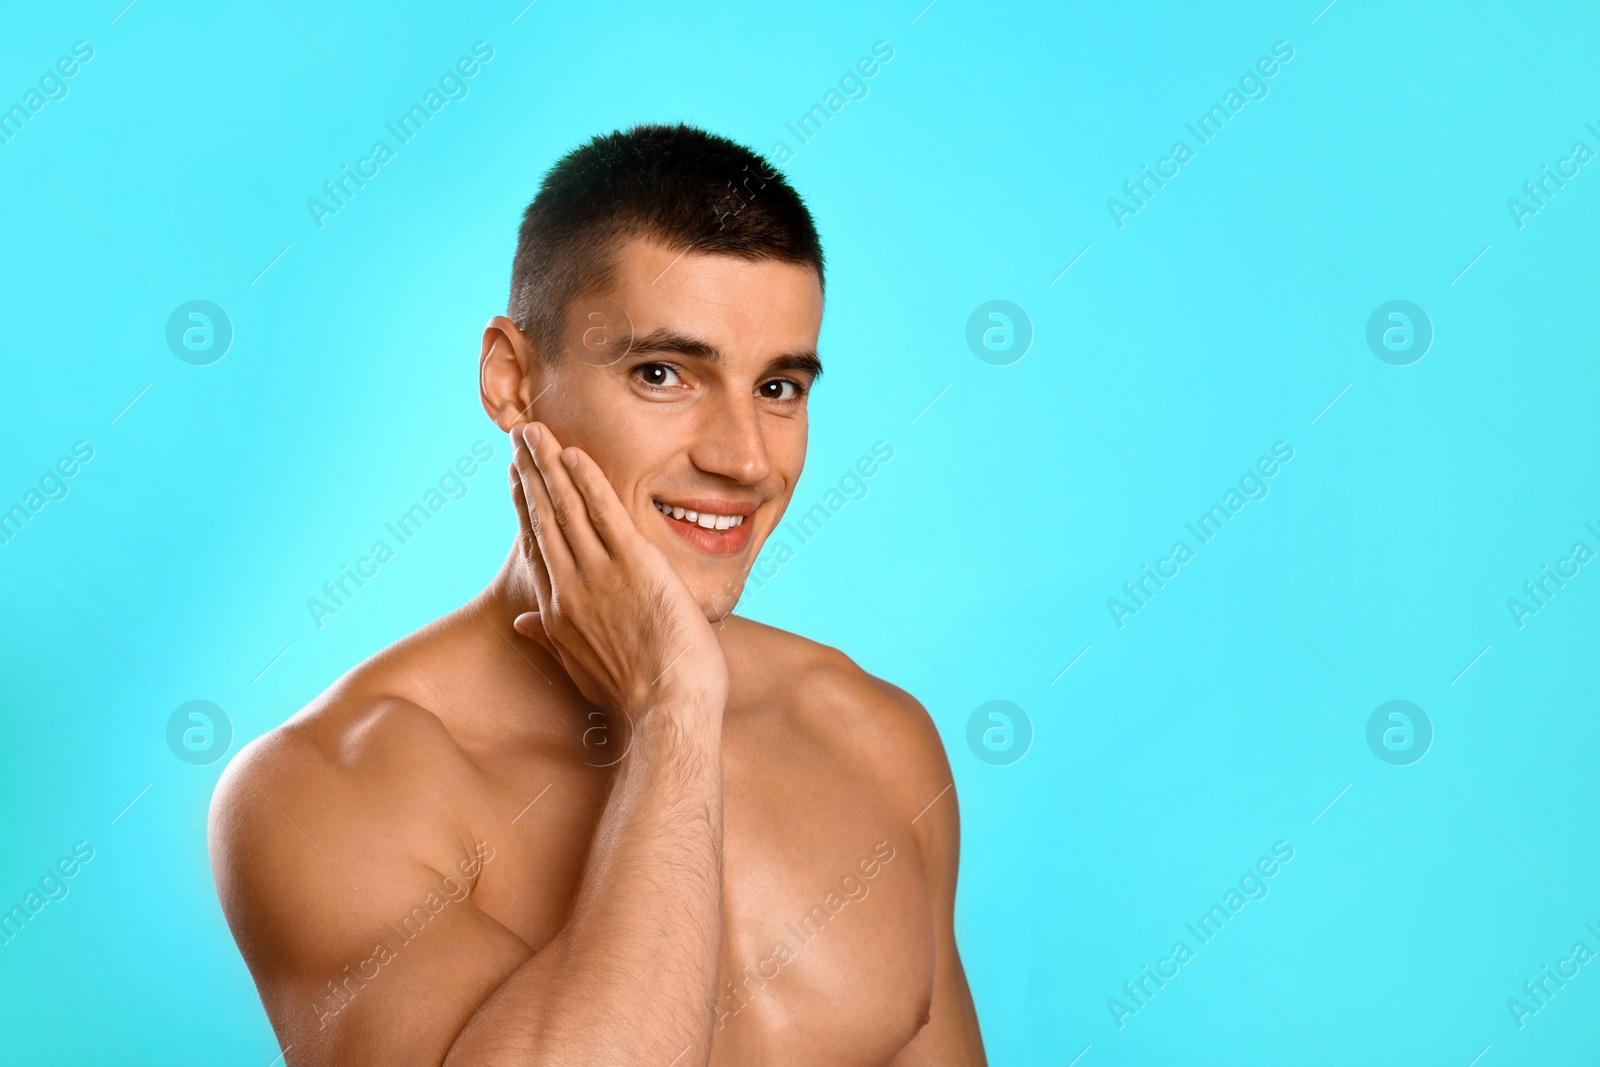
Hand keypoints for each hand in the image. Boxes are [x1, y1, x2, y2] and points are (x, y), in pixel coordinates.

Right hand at [508, 422, 729, 721]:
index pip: (537, 545)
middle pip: (544, 517)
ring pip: (567, 508)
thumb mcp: (581, 668)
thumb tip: (523, 622)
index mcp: (558, 611)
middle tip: (519, 436)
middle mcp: (570, 587)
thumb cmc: (635, 696)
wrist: (667, 708)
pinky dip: (589, 481)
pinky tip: (576, 454)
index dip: (525, 506)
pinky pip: (605, 513)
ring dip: (550, 465)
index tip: (517, 478)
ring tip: (536, 431)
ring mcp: (599, 574)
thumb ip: (551, 639)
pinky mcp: (634, 565)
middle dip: (530, 472)